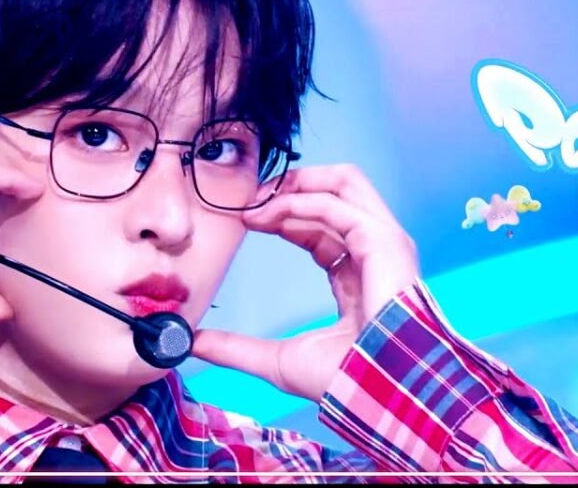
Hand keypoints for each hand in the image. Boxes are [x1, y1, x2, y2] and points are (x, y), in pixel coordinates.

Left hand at [191, 165, 418, 401]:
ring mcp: (384, 244)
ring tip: (258, 198)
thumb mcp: (276, 360)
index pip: (323, 227)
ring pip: (345, 185)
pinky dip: (304, 200)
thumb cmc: (343, 381)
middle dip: (293, 186)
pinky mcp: (383, 242)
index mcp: (358, 276)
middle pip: (339, 193)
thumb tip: (193, 342)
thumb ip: (236, 348)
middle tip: (250, 199)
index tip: (246, 219)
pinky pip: (340, 205)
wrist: (374, 393)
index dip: (284, 215)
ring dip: (298, 184)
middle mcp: (375, 252)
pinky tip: (270, 214)